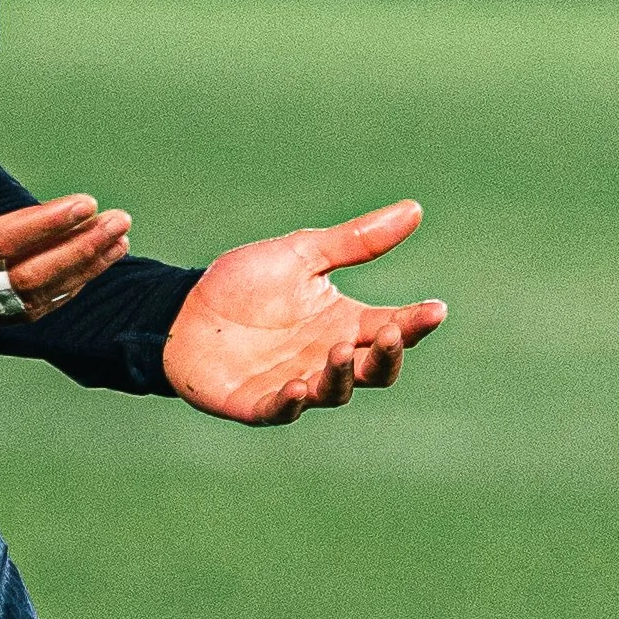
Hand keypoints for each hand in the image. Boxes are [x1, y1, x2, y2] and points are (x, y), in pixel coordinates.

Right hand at [0, 113, 130, 330]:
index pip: (2, 241)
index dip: (48, 225)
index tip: (86, 203)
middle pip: (28, 278)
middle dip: (80, 252)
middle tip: (120, 223)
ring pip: (30, 302)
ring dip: (78, 275)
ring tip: (116, 245)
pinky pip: (16, 315)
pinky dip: (55, 296)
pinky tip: (80, 275)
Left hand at [163, 200, 446, 425]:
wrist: (183, 308)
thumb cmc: (245, 283)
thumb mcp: (302, 253)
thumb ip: (355, 241)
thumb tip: (415, 209)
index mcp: (343, 323)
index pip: (392, 327)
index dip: (415, 322)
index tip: (435, 308)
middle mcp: (327, 358)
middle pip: (375, 369)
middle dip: (387, 355)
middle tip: (390, 332)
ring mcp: (296, 384)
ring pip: (335, 392)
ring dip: (341, 374)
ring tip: (338, 350)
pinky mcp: (258, 403)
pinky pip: (281, 410)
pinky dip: (292, 402)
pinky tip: (297, 386)